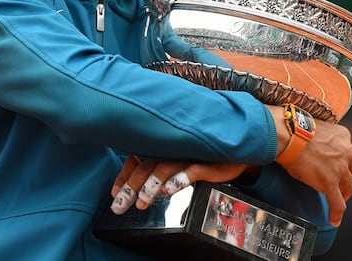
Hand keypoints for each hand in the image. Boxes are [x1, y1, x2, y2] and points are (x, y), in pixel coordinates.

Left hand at [110, 155, 252, 214]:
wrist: (236, 148)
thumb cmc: (203, 154)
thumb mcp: (178, 160)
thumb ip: (158, 169)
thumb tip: (141, 189)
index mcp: (162, 145)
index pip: (135, 158)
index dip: (124, 176)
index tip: (114, 193)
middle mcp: (171, 147)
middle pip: (145, 166)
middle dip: (131, 187)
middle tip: (120, 206)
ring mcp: (188, 153)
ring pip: (164, 167)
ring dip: (151, 185)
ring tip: (143, 201)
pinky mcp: (206, 161)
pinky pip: (190, 170)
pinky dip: (179, 179)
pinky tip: (169, 190)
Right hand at [277, 117, 351, 226]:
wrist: (288, 133)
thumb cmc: (294, 127)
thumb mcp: (315, 127)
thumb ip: (321, 138)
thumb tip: (309, 142)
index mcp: (344, 136)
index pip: (348, 154)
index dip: (343, 163)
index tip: (337, 168)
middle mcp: (347, 152)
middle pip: (351, 171)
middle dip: (345, 180)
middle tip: (338, 185)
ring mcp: (340, 168)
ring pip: (348, 188)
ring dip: (343, 195)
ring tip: (337, 201)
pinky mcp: (330, 183)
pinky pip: (337, 203)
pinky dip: (336, 213)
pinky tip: (334, 219)